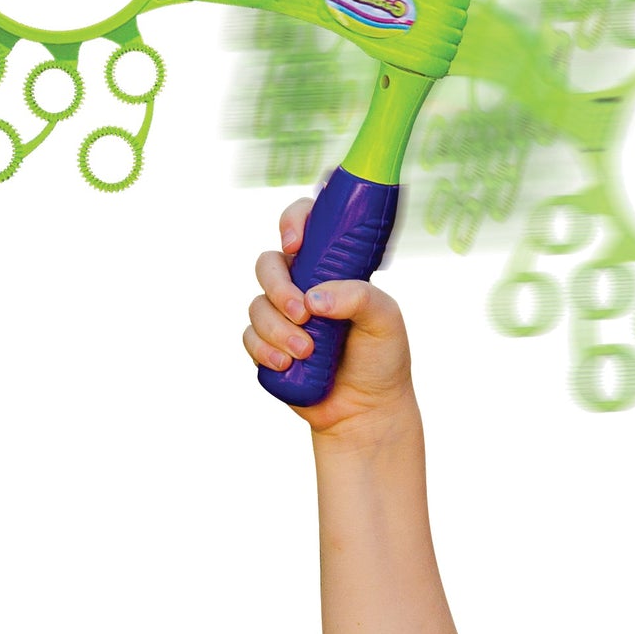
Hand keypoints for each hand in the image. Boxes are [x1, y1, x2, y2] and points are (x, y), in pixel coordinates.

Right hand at [242, 198, 417, 440]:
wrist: (367, 411)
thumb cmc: (381, 359)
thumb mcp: (385, 320)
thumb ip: (359, 297)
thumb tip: (314, 297)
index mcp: (330, 270)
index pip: (305, 227)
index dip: (293, 222)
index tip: (296, 244)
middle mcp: (301, 287)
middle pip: (268, 264)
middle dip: (278, 287)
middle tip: (303, 314)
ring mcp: (282, 317)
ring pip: (256, 305)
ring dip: (277, 329)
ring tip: (306, 352)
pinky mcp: (268, 347)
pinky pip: (249, 338)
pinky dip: (264, 350)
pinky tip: (286, 364)